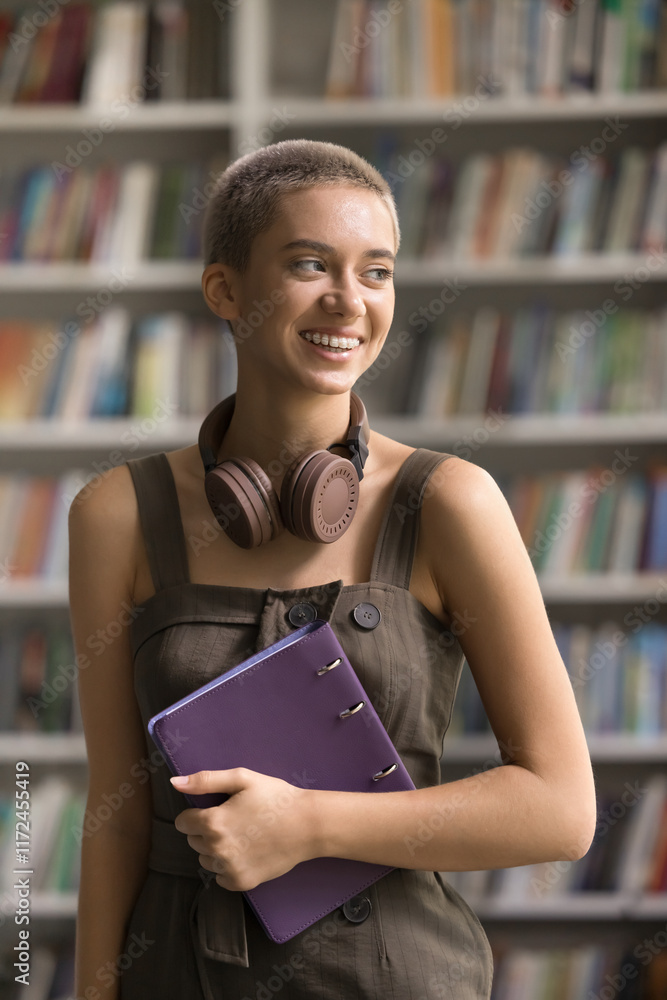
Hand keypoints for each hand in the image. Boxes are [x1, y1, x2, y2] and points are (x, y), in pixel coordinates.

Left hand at [171, 767, 320, 890]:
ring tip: (242, 835)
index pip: (182, 823)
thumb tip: (174, 782)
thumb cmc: (275, 797)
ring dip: (216, 849)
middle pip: (194, 841)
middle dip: (207, 830)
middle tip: (234, 820)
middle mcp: (217, 850)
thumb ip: (205, 780)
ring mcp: (229, 869)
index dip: (197, 813)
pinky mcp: (241, 883)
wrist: (307, 825)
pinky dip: (228, 866)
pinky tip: (247, 851)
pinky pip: (220, 877)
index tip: (217, 808)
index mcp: (213, 823)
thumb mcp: (242, 778)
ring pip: (205, 860)